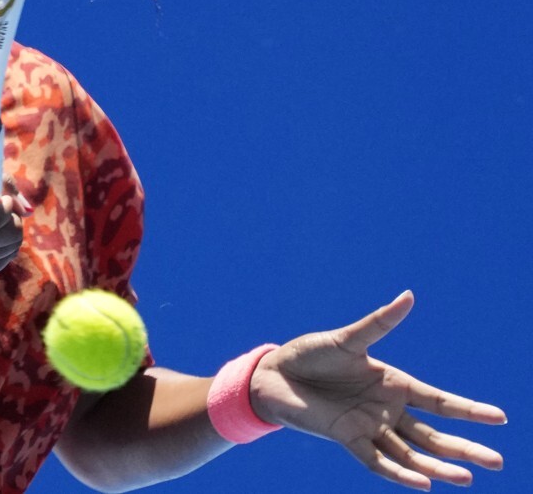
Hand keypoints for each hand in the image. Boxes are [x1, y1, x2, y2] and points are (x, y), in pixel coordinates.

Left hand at [248, 291, 506, 490]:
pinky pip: (377, 460)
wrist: (272, 373)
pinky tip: (423, 484)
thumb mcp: (347, 339)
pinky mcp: (346, 437)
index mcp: (393, 383)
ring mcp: (368, 426)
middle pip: (433, 434)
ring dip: (438, 467)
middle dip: (464, 448)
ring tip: (466, 480)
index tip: (500, 418)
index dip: (468, 410)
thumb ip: (379, 324)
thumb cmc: (310, 353)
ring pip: (411, 452)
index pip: (439, 401)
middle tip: (498, 463)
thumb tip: (409, 296)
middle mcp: (386, 409)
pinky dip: (399, 473)